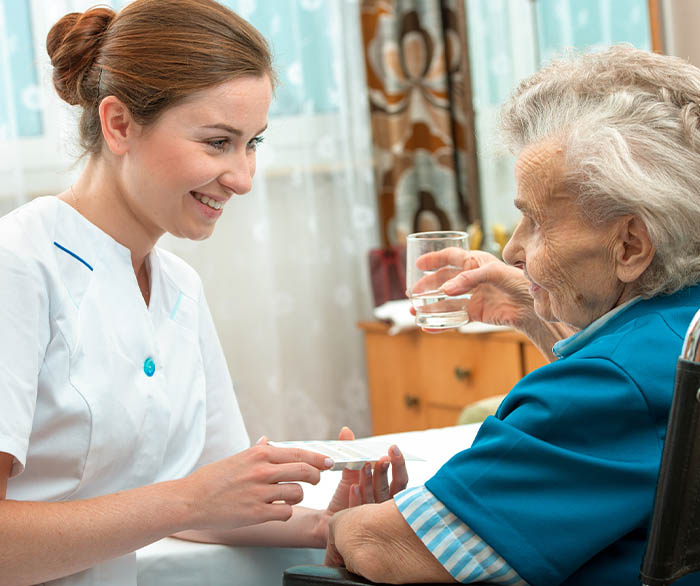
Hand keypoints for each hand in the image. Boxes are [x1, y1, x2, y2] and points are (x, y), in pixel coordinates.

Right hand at [181, 443, 332, 530]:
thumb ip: (256, 451)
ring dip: (297, 496)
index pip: (299, 453)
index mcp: (259, 454)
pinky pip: (285, 512)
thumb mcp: (236, 458)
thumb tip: (267, 441)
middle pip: (305, 471)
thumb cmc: (212, 479)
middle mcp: (262, 470)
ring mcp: (260, 492)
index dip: (318, 458)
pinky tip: (275, 510)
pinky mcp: (256, 513)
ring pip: (297, 493)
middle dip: (316, 476)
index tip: (329, 462)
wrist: (190, 500)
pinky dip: (284, 512)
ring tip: (286, 497)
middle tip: (316, 480)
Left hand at [324, 427, 407, 515]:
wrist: (328, 520)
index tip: (393, 448)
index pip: (400, 479)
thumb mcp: (349, 472)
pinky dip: (358, 499)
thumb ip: (350, 453)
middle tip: (382, 458)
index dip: (398, 464)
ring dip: (371, 482)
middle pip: (393, 490)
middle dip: (386, 472)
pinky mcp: (360, 531)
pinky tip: (354, 487)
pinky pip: (360, 514)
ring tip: (364, 466)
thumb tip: (346, 430)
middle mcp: (386, 508)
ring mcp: (376, 522)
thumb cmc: (346, 496)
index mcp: (389, 493)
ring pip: (376, 500)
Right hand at [411, 249, 534, 331]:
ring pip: (446, 301)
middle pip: (443, 281)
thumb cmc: (517, 282)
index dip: (434, 259)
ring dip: (430, 306)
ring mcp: (473, 296)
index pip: (450, 257)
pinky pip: (454, 318)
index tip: (418, 264)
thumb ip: (468, 279)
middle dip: (426, 286)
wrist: (533, 307)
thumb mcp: (494, 273)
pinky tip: (428, 327)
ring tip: (415, 311)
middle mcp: (472, 278)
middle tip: (412, 293)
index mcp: (476, 262)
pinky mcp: (476, 313)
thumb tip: (444, 291)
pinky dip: (441, 323)